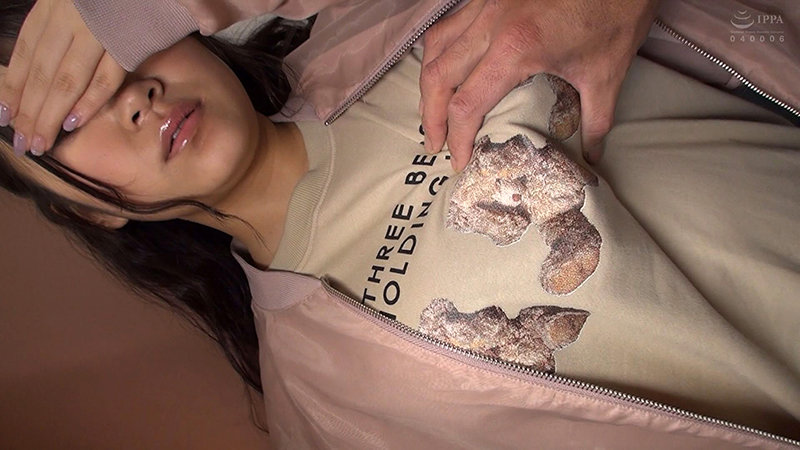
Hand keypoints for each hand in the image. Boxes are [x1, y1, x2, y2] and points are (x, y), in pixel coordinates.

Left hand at [0, 0, 125, 155]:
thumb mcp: (77, 5)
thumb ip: (63, 30)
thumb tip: (47, 72)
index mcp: (53, 6)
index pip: (26, 54)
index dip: (13, 88)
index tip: (5, 114)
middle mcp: (70, 16)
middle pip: (43, 73)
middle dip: (30, 112)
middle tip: (26, 142)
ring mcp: (99, 30)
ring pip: (67, 81)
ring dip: (52, 116)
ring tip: (42, 142)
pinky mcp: (129, 41)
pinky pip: (105, 78)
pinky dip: (89, 102)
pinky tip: (74, 122)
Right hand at [420, 0, 659, 169]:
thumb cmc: (615, 13)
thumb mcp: (607, 73)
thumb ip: (594, 120)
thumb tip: (590, 154)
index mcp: (515, 48)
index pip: (467, 104)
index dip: (458, 138)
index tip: (460, 160)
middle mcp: (491, 24)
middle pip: (439, 77)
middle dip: (431, 117)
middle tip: (435, 144)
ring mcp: (486, 5)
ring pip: (436, 48)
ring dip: (429, 84)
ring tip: (432, 111)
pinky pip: (450, 25)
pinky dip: (439, 51)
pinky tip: (445, 68)